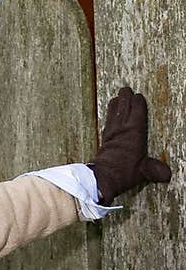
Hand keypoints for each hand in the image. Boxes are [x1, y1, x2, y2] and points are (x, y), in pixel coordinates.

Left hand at [89, 86, 170, 205]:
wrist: (102, 178)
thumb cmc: (124, 173)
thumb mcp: (144, 171)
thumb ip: (155, 169)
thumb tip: (167, 174)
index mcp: (134, 130)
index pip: (137, 109)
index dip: (138, 101)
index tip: (138, 96)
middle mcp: (122, 128)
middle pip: (123, 106)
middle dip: (125, 97)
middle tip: (126, 90)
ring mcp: (111, 132)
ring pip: (113, 112)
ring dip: (115, 104)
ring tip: (117, 98)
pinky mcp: (103, 139)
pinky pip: (107, 122)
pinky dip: (109, 116)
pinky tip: (109, 116)